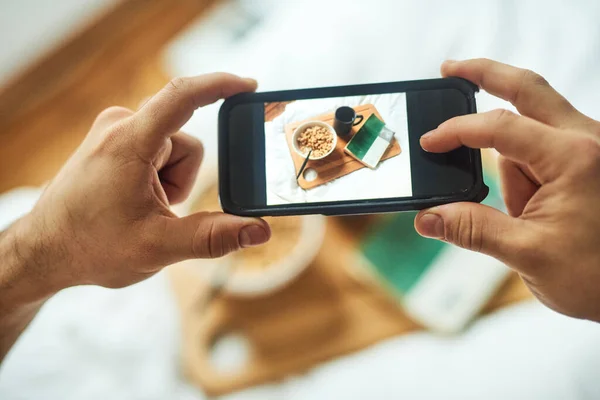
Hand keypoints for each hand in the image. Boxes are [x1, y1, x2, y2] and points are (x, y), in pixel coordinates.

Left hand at [8, 73, 270, 301]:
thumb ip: (213, 237)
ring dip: (171, 181)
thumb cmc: (91, 246)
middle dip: (182, 181)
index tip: (250, 86)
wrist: (47, 250)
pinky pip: (158, 151)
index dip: (220, 86)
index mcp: (129, 142)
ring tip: (142, 207)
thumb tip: (259, 230)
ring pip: (175, 150)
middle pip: (186, 144)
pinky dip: (159, 176)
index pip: (182, 97)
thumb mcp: (158, 246)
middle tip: (157, 209)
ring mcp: (115, 131)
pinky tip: (136, 199)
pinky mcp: (114, 140)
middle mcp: (120, 125)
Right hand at [415, 59, 599, 320]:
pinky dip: (522, 172)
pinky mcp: (584, 162)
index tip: (429, 142)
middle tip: (449, 69)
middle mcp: (586, 140)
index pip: (500, 128)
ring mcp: (587, 148)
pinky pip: (540, 153)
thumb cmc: (598, 276)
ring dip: (511, 165)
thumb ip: (472, 230)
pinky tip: (532, 209)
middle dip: (485, 75)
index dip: (457, 131)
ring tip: (527, 218)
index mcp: (575, 157)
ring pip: (530, 132)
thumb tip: (428, 217)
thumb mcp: (528, 255)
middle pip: (527, 89)